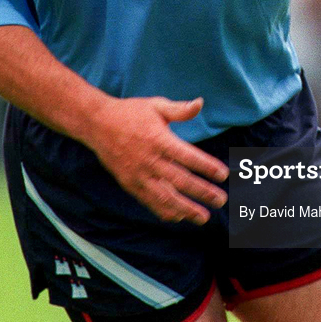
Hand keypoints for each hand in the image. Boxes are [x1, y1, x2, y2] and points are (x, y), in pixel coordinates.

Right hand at [89, 94, 228, 224]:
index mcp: (159, 139)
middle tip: (221, 200)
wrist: (96, 124)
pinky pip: (149, 201)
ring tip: (204, 217)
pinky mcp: (129, 184)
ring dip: (186, 209)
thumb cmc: (130, 112)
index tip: (224, 174)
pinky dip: (164, 211)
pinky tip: (179, 217)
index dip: (207, 166)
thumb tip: (200, 103)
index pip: (188, 157)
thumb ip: (179, 109)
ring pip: (165, 197)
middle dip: (202, 192)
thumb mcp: (156, 105)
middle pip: (180, 180)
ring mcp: (138, 175)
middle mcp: (149, 160)